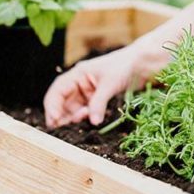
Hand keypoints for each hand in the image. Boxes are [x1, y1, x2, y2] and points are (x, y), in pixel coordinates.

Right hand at [43, 43, 164, 128]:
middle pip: (61, 101)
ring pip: (72, 108)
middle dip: (59, 115)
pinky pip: (84, 111)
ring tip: (77, 124)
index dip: (52, 105)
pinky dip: (83, 117)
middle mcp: (79, 83)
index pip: (58, 90)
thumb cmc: (124, 66)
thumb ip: (99, 103)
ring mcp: (87, 92)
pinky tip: (88, 120)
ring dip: (71, 118)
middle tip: (59, 130)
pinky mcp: (95, 99)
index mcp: (78, 74)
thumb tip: (92, 122)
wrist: (142, 63)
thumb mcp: (110, 84)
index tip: (54, 120)